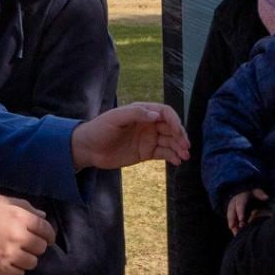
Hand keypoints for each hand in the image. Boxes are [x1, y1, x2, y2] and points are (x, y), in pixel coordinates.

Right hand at [0, 195, 54, 274]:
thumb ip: (24, 207)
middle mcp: (18, 236)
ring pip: (32, 262)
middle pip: (41, 248)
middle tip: (28, 245)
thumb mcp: (1, 201)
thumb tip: (42, 216)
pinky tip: (10, 263)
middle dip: (37, 246)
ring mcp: (9, 254)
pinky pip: (18, 274)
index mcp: (20, 218)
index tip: (47, 238)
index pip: (46, 229)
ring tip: (19, 254)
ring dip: (28, 259)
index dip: (49, 235)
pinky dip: (17, 270)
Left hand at [71, 103, 189, 170]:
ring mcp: (149, 138)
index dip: (175, 121)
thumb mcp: (115, 118)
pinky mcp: (146, 152)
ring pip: (170, 142)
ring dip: (179, 148)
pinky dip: (172, 157)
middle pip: (171, 128)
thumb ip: (135, 114)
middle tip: (186, 147)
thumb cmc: (99, 129)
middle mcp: (149, 124)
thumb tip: (156, 115)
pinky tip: (178, 161)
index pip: (165, 113)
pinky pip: (163, 153)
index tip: (179, 131)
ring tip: (185, 157)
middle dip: (180, 136)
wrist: (88, 149)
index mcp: (143, 112)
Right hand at [227, 188, 268, 234]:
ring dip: (232, 225)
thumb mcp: (256, 191)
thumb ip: (260, 194)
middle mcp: (234, 203)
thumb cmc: (251, 194)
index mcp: (240, 197)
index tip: (241, 220)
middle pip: (231, 212)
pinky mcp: (232, 214)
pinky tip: (236, 234)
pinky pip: (231, 221)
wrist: (243, 193)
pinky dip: (233, 227)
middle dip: (232, 220)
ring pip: (230, 217)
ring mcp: (232, 209)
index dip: (240, 212)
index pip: (239, 205)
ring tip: (235, 234)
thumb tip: (266, 197)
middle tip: (233, 227)